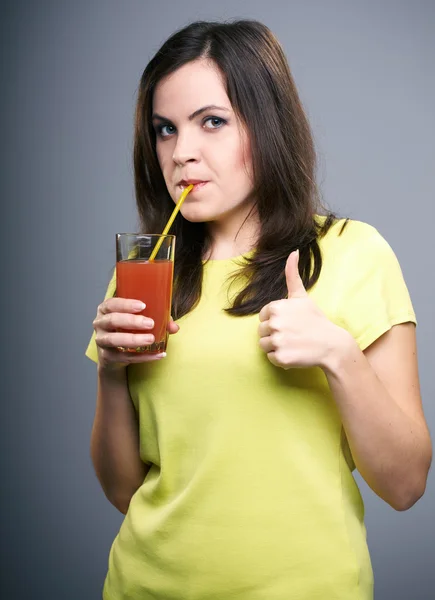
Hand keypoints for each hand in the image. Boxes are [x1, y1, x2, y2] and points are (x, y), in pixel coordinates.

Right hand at [93, 297, 179, 370]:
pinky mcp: (108, 357)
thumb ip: (157, 319)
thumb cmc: (127, 329)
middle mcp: (100, 324)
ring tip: (151, 339)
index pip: (112, 304)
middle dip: (132, 321)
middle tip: (150, 323)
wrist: (114, 355)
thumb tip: (174, 326)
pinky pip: (125, 357)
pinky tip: (158, 354)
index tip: (143, 306)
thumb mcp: (138, 320)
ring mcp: (102, 341)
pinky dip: (144, 356)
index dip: (126, 304)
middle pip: (112, 320)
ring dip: (134, 339)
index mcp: (106, 310)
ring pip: (114, 340)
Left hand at [258, 249, 341, 369]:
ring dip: (277, 346)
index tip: (290, 322)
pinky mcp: (281, 358)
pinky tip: (295, 353)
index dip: (276, 321)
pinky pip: (271, 358)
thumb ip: (292, 275)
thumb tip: (294, 251)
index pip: (263, 317)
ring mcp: (278, 341)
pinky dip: (281, 359)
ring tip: (293, 343)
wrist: (331, 345)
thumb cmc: (315, 320)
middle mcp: (275, 323)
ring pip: (264, 345)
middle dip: (275, 334)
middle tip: (293, 334)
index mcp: (277, 307)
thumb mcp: (302, 296)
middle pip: (262, 331)